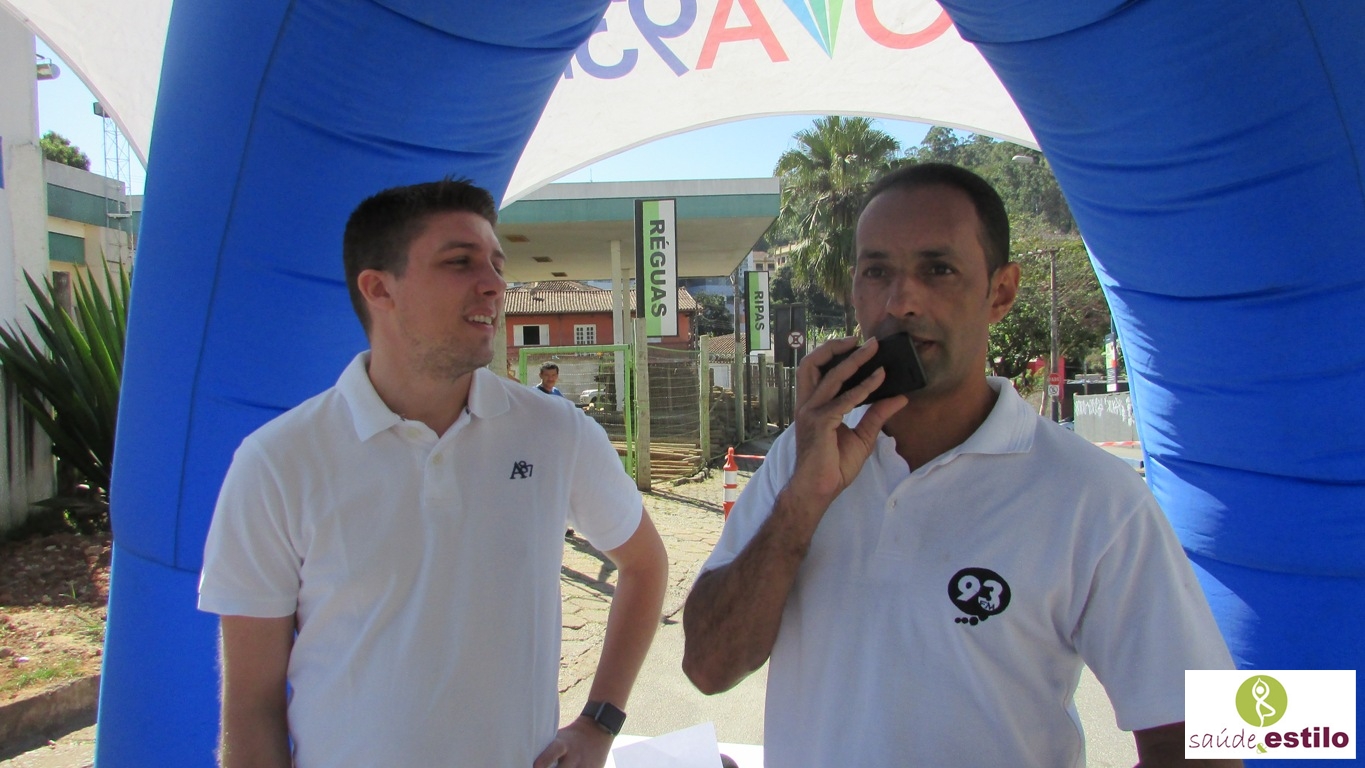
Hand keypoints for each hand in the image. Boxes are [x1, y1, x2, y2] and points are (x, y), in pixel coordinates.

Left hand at [532, 717, 613, 767]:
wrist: (597, 729)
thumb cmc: (569, 737)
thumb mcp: (558, 737)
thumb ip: (543, 748)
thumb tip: (519, 753)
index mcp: (564, 744)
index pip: (554, 751)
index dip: (545, 759)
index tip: (535, 767)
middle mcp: (575, 756)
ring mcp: (585, 765)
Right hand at [789, 336, 907, 508]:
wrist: (818, 491)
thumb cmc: (833, 466)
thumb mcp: (862, 437)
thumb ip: (877, 415)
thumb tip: (900, 397)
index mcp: (812, 406)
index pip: (816, 371)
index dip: (833, 354)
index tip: (856, 344)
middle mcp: (808, 405)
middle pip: (811, 364)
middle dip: (834, 347)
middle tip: (861, 339)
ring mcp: (811, 413)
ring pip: (830, 375)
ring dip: (853, 359)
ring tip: (872, 348)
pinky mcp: (820, 423)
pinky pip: (844, 399)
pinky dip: (863, 387)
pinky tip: (879, 379)